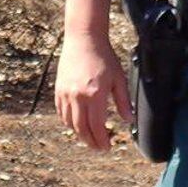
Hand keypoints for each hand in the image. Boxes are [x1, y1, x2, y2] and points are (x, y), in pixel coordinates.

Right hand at [55, 32, 130, 151]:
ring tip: (89, 138)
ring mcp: (66, 94)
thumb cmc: (104, 57)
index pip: (97, 126)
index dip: (102, 140)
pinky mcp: (59, 90)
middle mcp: (78, 97)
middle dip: (91, 142)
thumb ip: (123, 100)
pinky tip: (77, 125)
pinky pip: (62, 114)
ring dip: (80, 134)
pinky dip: (69, 123)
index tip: (107, 147)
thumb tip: (128, 119)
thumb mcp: (118, 78)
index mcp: (95, 95)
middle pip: (82, 129)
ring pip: (70, 124)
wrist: (84, 39)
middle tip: (99, 147)